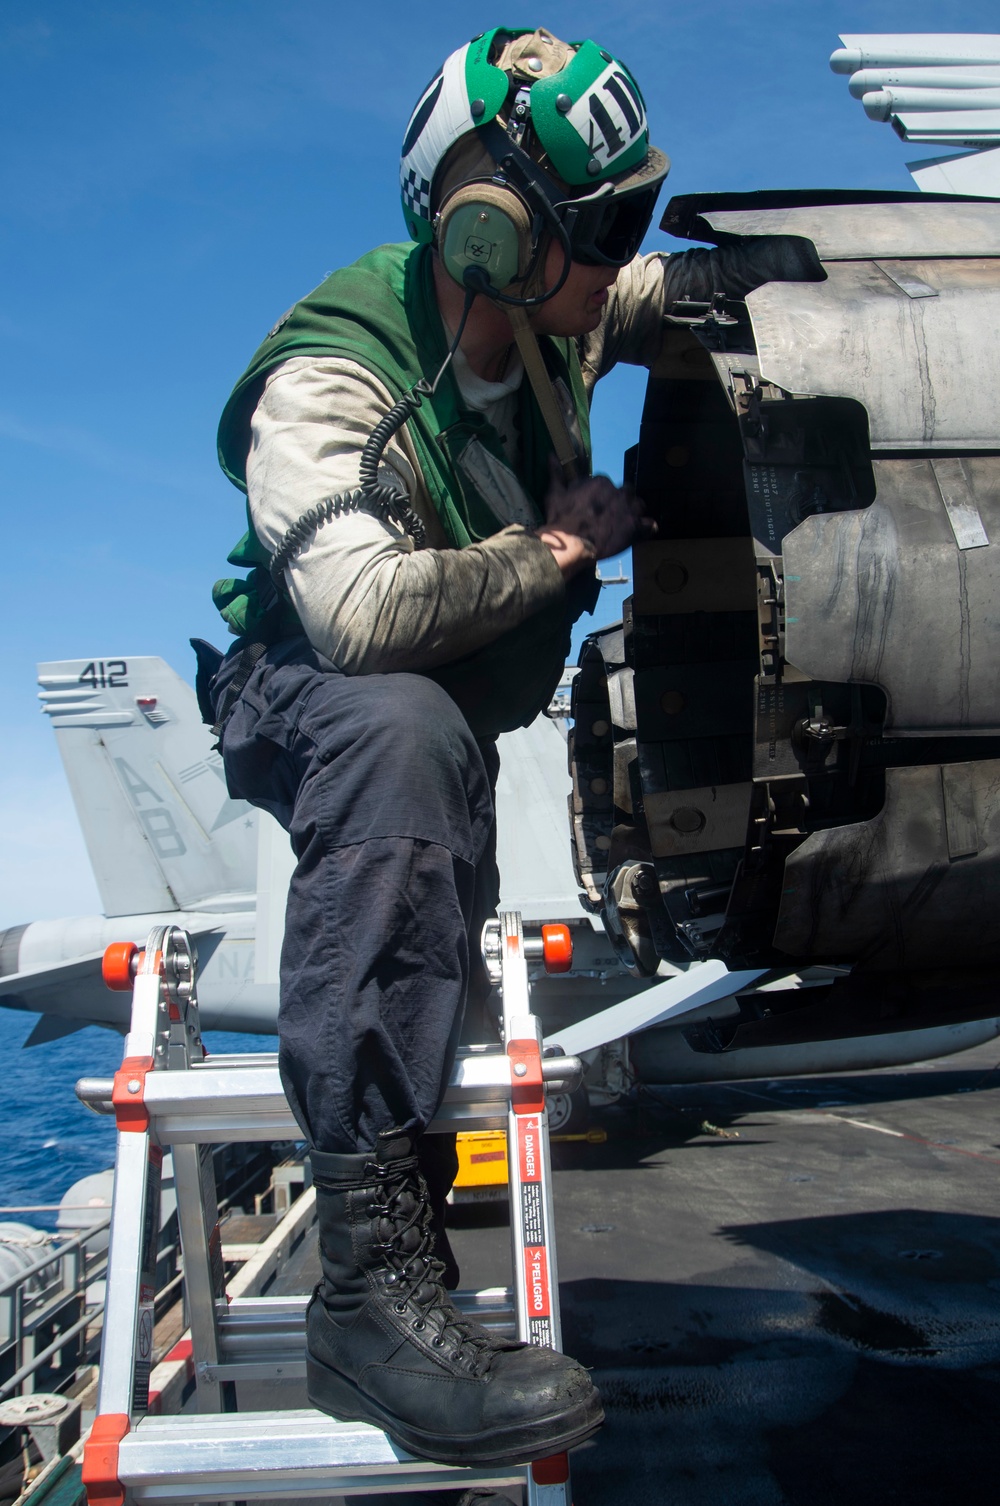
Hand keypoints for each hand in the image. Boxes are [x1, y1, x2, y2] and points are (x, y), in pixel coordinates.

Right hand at [536, 458, 655, 577]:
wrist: (570, 543)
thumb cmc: (561, 518)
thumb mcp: (555, 493)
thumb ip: (557, 474)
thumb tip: (551, 455)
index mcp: (601, 482)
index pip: (606, 483)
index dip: (601, 495)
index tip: (594, 505)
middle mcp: (618, 492)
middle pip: (627, 492)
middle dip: (620, 501)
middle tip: (609, 515)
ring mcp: (629, 510)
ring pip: (639, 506)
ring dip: (633, 512)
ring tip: (624, 523)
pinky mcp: (635, 528)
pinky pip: (650, 525)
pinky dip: (646, 529)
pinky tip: (639, 532)